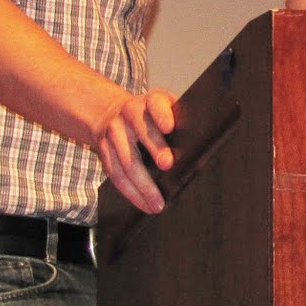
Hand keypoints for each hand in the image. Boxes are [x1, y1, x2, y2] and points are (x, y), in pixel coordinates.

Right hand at [95, 88, 176, 213]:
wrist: (109, 112)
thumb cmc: (149, 113)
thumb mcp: (165, 105)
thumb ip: (180, 117)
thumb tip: (200, 142)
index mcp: (150, 101)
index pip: (156, 105)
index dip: (162, 115)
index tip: (170, 127)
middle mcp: (129, 115)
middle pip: (142, 135)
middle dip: (155, 150)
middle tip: (168, 165)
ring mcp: (115, 133)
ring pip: (127, 162)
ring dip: (143, 184)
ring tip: (158, 203)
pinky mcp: (104, 152)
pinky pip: (116, 176)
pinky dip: (131, 193)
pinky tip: (144, 204)